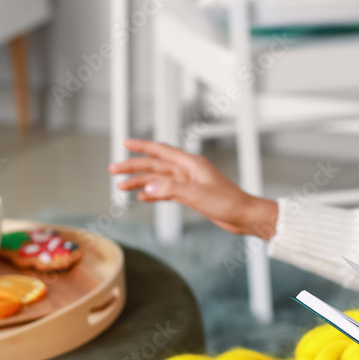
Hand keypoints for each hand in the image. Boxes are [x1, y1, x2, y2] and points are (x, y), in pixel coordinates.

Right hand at [109, 139, 278, 238]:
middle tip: (113, 171)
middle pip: (155, 165)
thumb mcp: (197, 195)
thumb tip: (146, 188)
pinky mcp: (192, 196)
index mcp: (190, 164)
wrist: (244, 216)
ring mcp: (189, 183)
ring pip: (159, 180)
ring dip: (141, 182)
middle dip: (134, 167)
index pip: (160, 151)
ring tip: (122, 188)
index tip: (124, 143)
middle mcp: (188, 170)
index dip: (141, 146)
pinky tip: (143, 198)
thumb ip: (170, 190)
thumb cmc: (227, 202)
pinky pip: (167, 192)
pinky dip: (154, 194)